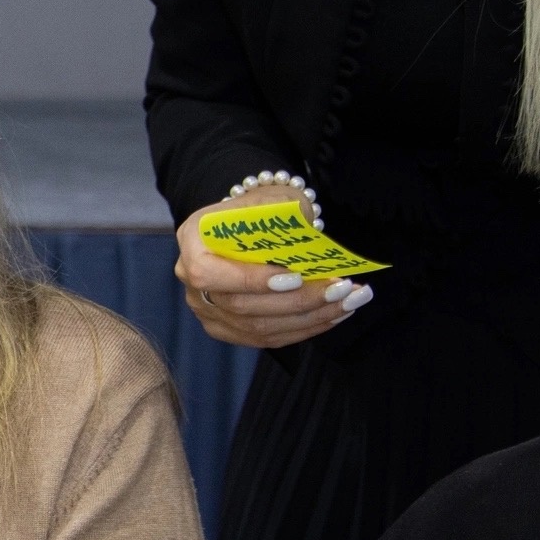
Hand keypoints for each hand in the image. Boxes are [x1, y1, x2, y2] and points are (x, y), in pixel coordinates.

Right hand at [175, 187, 372, 349]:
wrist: (251, 224)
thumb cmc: (262, 209)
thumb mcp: (273, 201)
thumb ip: (285, 220)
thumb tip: (313, 245)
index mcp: (193, 241)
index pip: (207, 272)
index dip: (249, 280)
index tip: (295, 276)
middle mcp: (191, 282)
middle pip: (239, 305)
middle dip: (297, 301)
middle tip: (340, 289)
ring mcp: (207, 310)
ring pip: (256, 328)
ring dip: (309, 318)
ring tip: (348, 302)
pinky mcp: (228, 329)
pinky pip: (265, 338)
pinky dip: (303, 329)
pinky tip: (333, 315)